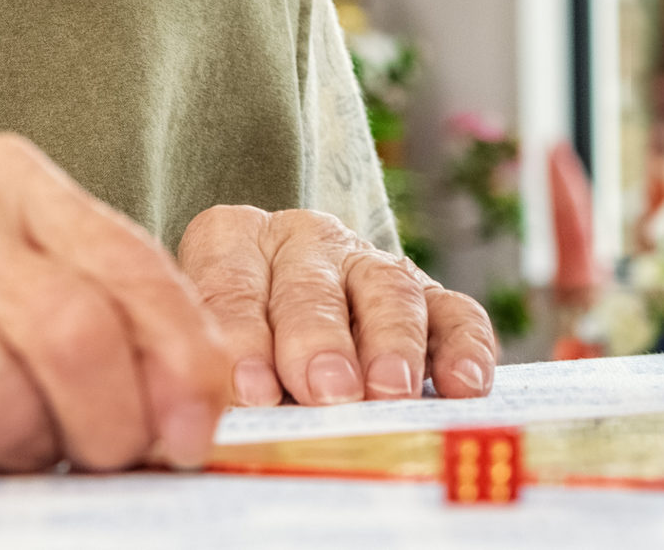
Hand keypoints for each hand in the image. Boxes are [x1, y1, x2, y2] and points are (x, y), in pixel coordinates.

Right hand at [0, 133, 235, 478]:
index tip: (194, 430)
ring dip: (28, 447)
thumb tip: (201, 402)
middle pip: (73, 333)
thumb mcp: (33, 270)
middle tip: (113, 457)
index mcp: (7, 178)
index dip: (180, 360)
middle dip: (113, 419)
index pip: (130, 266)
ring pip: (0, 400)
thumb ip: (118, 313)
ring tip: (16, 441)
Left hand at [179, 204, 499, 406]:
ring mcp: (372, 264)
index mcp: (232, 239)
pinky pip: (457, 314)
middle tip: (326, 390)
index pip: (231, 282)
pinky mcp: (431, 296)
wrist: (278, 324)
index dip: (242, 338)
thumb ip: (212, 373)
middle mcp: (305, 240)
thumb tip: (223, 423)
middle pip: (312, 287)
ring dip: (392, 345)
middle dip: (319, 342)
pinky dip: (465, 348)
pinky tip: (464, 384)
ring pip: (389, 292)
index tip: (250, 390)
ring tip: (389, 391)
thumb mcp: (198, 342)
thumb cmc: (229, 349)